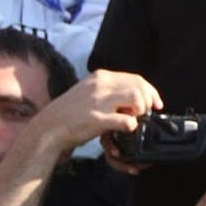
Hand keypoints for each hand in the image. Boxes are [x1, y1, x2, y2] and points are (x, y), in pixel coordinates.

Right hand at [37, 69, 161, 153]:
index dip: (151, 91)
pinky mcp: (97, 119)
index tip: (156, 103)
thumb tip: (133, 96)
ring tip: (132, 119)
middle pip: (140, 87)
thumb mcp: (89, 91)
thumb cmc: (70, 112)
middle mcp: (101, 85)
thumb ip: (109, 90)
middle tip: (144, 114)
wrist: (49, 127)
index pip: (136, 78)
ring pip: (137, 99)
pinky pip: (126, 121)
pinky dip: (130, 126)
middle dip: (148, 101)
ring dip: (140, 111)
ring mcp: (99, 102)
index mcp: (101, 77)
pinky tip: (124, 129)